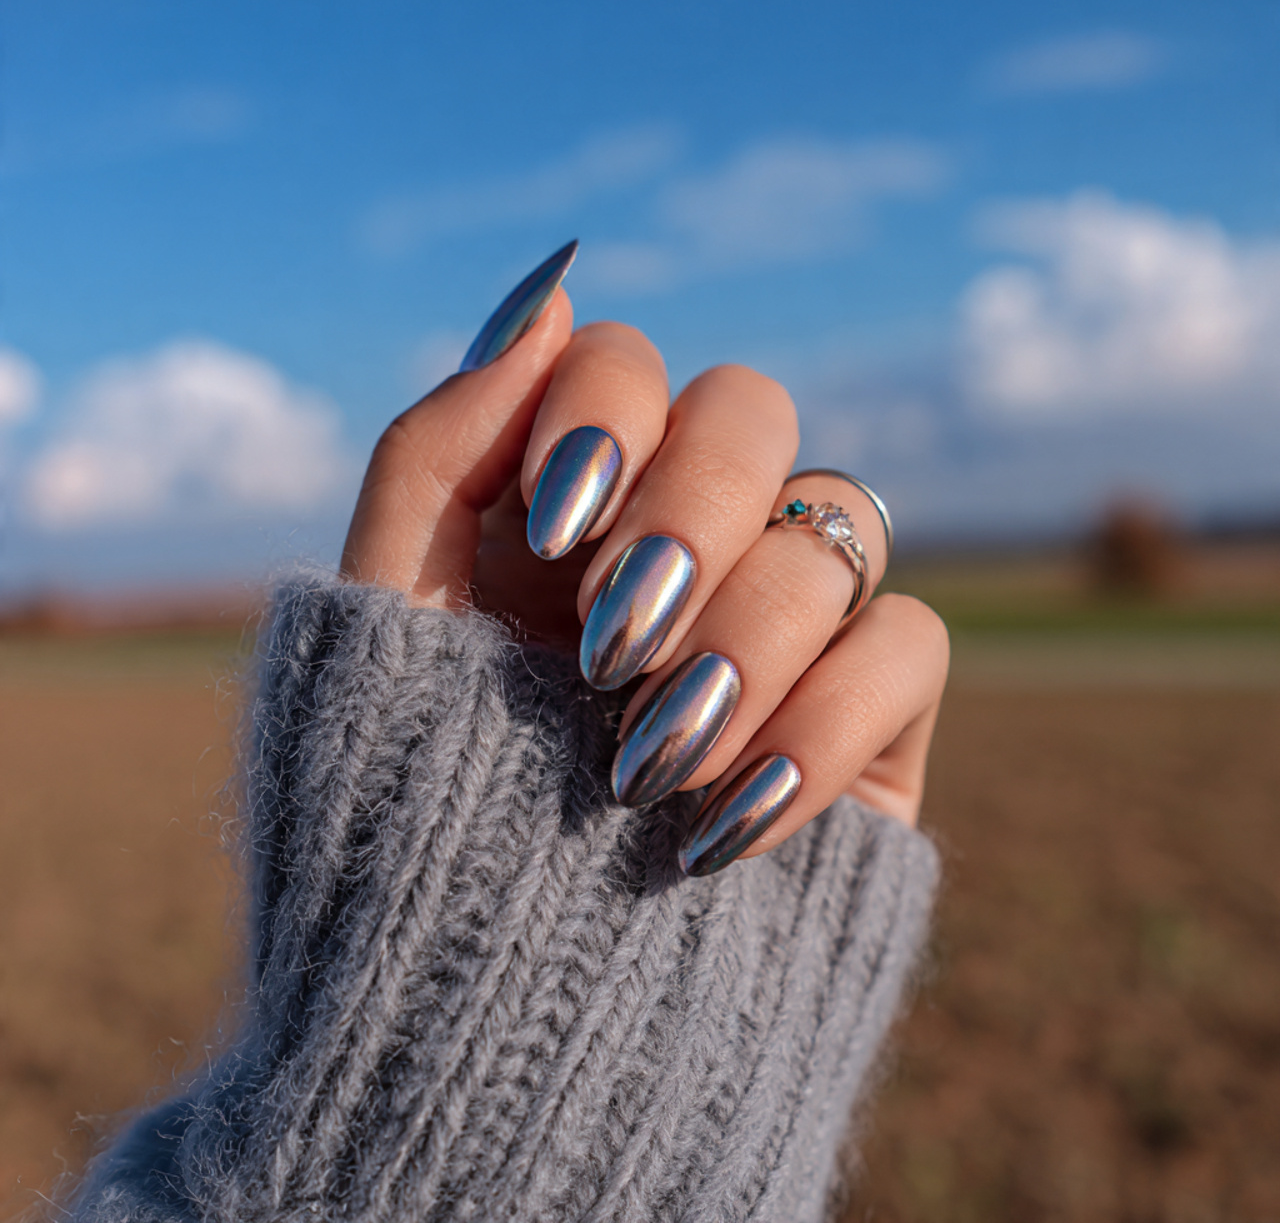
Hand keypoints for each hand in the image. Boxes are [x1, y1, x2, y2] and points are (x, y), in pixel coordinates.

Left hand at [341, 246, 948, 873]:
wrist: (493, 1015)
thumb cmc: (415, 812)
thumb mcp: (387, 623)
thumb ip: (441, 447)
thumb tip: (556, 284)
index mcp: (571, 512)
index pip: (628, 367)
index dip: (608, 415)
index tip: (554, 529)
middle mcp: (685, 545)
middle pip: (755, 411)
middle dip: (691, 514)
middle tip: (610, 645)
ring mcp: (784, 625)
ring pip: (838, 526)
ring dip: (743, 638)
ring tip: (648, 765)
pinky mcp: (865, 717)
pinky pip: (912, 643)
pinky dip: (826, 721)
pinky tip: (724, 824)